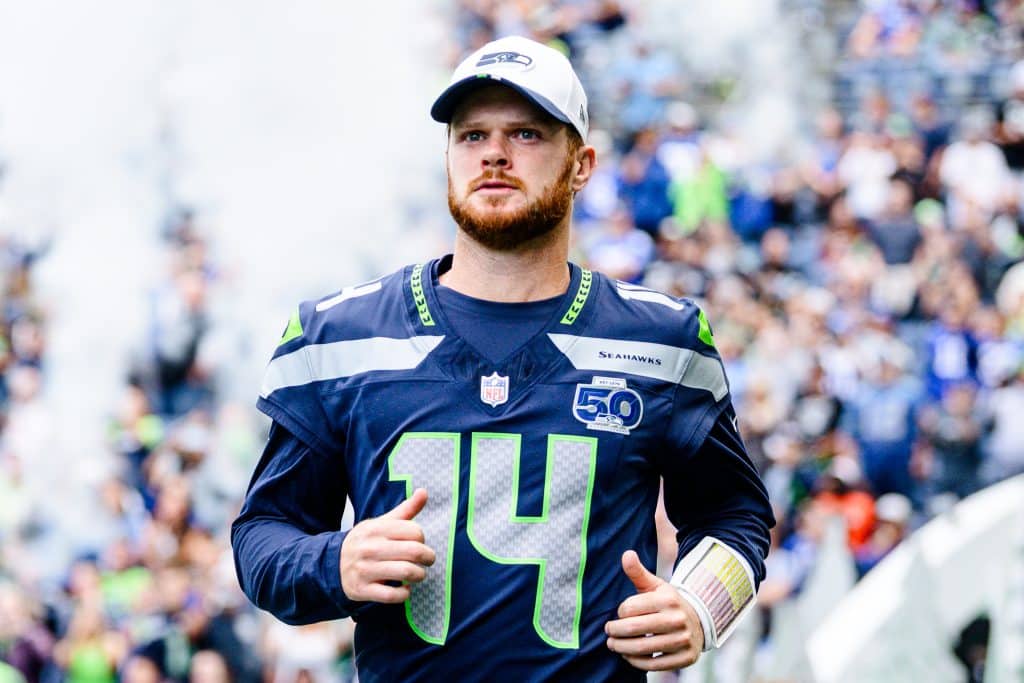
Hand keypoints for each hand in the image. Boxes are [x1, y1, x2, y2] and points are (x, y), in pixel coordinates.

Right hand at [340, 488, 435, 603]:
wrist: (333, 562)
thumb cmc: (366, 541)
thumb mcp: (382, 523)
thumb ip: (405, 509)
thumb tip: (424, 491)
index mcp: (377, 529)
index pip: (414, 532)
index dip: (422, 539)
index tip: (419, 543)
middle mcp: (370, 548)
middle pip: (414, 552)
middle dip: (428, 557)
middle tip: (428, 560)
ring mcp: (365, 570)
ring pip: (406, 572)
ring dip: (419, 575)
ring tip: (418, 574)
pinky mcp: (362, 589)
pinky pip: (392, 595)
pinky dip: (404, 593)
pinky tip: (405, 588)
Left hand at [605, 550, 703, 670]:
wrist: (698, 622)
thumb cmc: (668, 602)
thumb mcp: (655, 585)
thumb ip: (638, 572)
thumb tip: (626, 553)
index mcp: (668, 599)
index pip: (631, 607)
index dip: (620, 612)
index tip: (619, 614)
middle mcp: (677, 619)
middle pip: (634, 628)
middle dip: (615, 632)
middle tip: (608, 632)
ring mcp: (682, 640)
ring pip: (643, 648)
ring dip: (622, 648)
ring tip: (613, 645)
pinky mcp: (685, 658)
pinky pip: (654, 665)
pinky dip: (637, 662)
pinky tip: (629, 656)